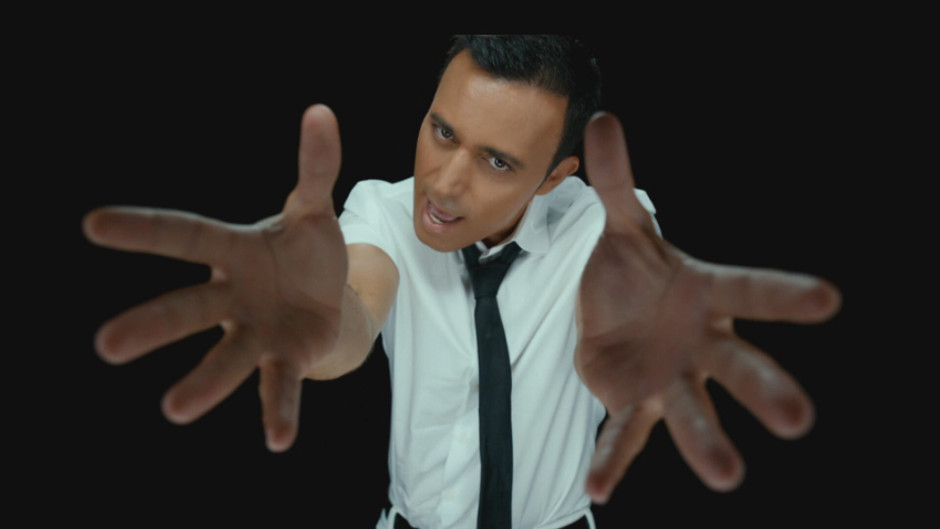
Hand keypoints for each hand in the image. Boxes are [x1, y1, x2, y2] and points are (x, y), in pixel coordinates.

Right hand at [84, 104, 344, 451]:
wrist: (329, 299)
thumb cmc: (307, 252)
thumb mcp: (313, 209)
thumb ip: (316, 167)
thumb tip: (322, 112)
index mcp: (234, 250)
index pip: (185, 235)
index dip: (145, 230)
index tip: (94, 224)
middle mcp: (234, 295)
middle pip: (190, 307)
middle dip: (153, 324)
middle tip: (107, 345)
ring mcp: (258, 332)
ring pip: (227, 356)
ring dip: (203, 382)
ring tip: (174, 410)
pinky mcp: (286, 359)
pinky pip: (279, 386)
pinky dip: (279, 411)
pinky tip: (278, 441)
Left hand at [575, 113, 840, 500]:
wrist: (614, 312)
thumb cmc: (635, 270)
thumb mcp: (623, 227)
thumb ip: (616, 181)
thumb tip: (603, 118)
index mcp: (705, 292)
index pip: (750, 289)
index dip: (785, 295)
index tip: (828, 298)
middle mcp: (700, 341)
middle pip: (738, 364)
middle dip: (765, 387)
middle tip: (797, 418)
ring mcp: (669, 377)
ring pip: (691, 410)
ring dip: (707, 441)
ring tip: (728, 476)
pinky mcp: (632, 402)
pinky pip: (625, 435)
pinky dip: (613, 462)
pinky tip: (598, 491)